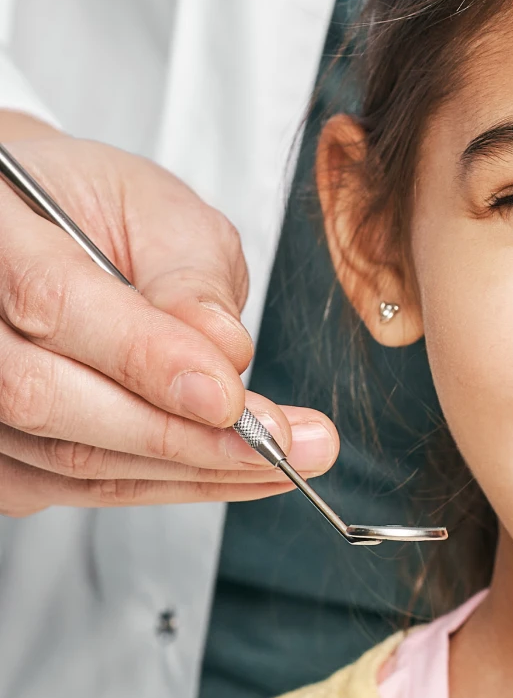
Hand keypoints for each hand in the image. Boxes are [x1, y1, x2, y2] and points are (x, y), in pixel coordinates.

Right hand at [0, 113, 338, 517]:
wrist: (40, 230)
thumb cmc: (94, 209)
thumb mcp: (159, 211)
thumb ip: (190, 277)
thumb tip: (224, 352)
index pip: (54, 303)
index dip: (146, 358)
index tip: (232, 399)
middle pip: (47, 397)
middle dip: (182, 435)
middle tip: (286, 445)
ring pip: (66, 456)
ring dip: (187, 471)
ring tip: (284, 462)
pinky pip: (73, 487)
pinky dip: (163, 485)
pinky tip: (232, 472)